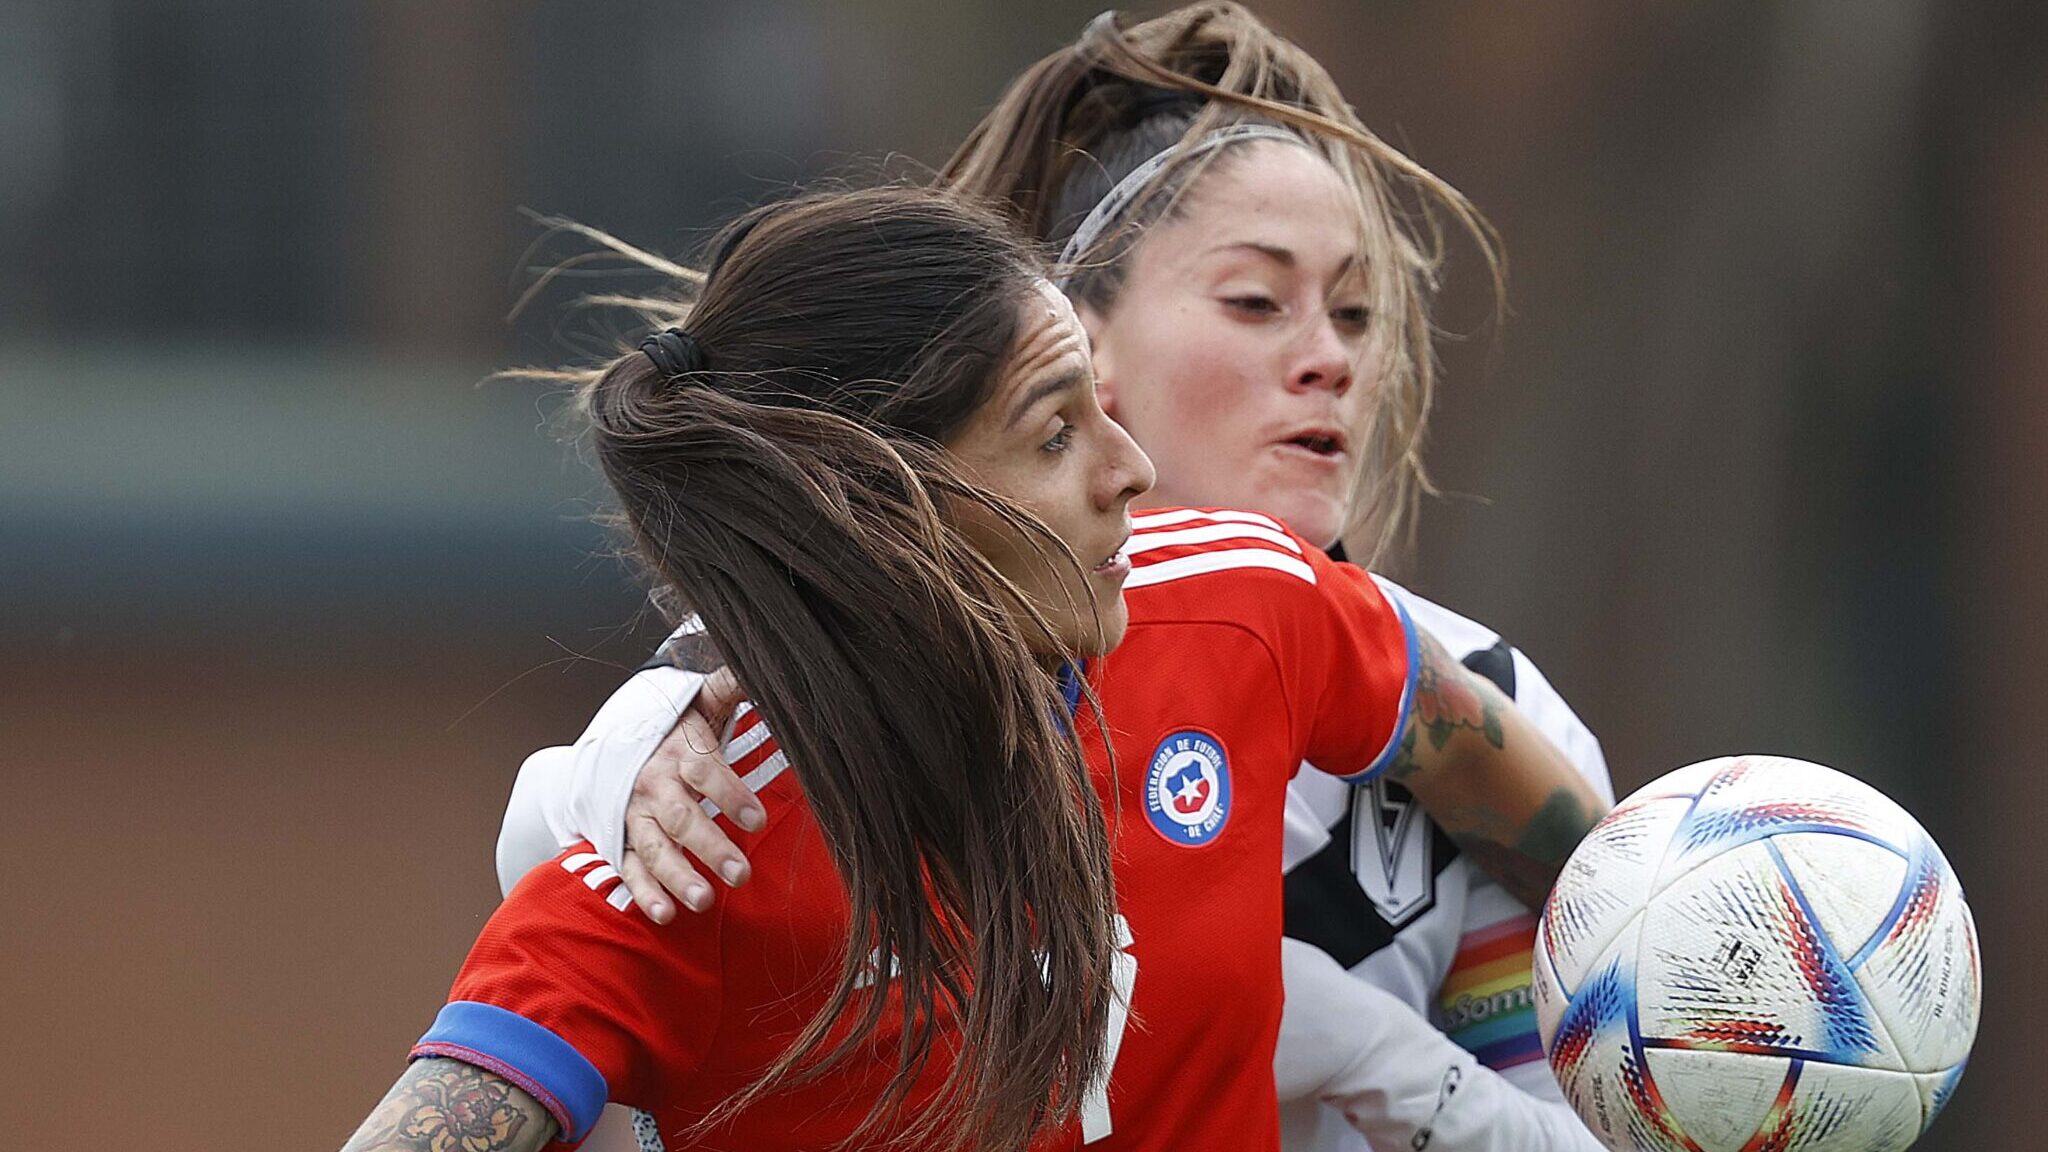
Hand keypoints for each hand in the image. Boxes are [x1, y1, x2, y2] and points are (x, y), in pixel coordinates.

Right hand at [614, 668, 768, 922]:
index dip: (729, 794)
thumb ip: (730, 686)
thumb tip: (765, 663)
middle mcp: (652, 787)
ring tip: (704, 901)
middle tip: (742, 874)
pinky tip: (665, 914)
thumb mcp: (698, 703)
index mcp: (676, 752)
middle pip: (681, 817)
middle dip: (710, 846)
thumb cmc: (671, 729)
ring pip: (655, 849)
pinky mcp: (620, 843)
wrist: (610, 747)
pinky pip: (629, 870)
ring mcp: (634, 818)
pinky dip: (644, 894)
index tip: (758, 819)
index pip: (703, 771)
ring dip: (678, 877)